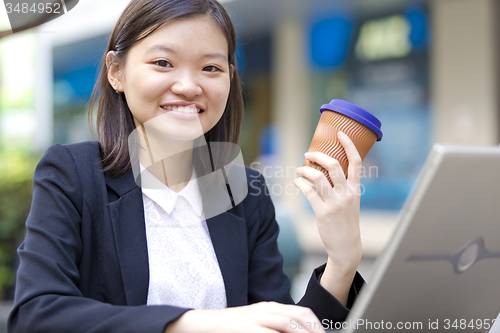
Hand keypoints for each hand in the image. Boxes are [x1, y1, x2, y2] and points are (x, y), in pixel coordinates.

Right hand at [165, 301, 325, 332]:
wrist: (206, 324)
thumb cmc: (234, 327)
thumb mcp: (258, 323)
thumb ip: (277, 327)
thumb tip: (299, 331)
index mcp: (270, 308)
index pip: (302, 312)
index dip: (317, 326)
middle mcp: (265, 311)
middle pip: (299, 317)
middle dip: (314, 331)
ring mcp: (255, 319)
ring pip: (287, 324)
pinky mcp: (246, 329)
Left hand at [294, 132, 361, 301]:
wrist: (346, 246)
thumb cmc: (346, 222)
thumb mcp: (351, 202)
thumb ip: (342, 187)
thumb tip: (323, 170)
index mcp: (355, 189)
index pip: (356, 162)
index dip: (349, 145)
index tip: (341, 133)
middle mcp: (346, 194)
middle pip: (333, 165)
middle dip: (318, 155)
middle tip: (308, 154)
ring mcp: (335, 203)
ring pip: (317, 177)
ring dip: (305, 170)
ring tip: (299, 170)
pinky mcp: (323, 212)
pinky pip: (308, 192)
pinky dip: (300, 184)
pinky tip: (297, 182)